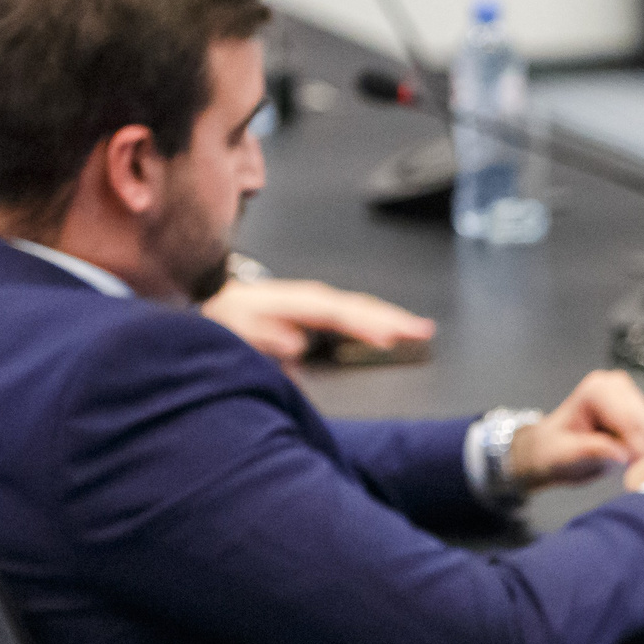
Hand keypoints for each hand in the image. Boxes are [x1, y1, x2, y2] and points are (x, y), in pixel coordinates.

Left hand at [202, 278, 435, 363]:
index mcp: (297, 302)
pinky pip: (357, 315)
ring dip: (393, 318)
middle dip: (394, 319)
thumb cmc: (229, 318)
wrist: (220, 303)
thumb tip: (296, 344)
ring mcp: (322, 303)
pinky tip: (395, 331)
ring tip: (422, 331)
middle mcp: (315, 299)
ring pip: (364, 308)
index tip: (388, 339)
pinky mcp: (324, 313)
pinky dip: (379, 321)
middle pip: (361, 307)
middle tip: (424, 332)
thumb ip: (265, 336)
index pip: (338, 313)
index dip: (364, 325)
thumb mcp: (238, 329)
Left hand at [513, 370, 643, 488]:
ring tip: (636, 472)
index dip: (637, 445)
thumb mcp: (567, 454)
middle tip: (641, 475)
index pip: (628, 418)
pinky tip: (637, 465)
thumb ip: (594, 451)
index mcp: (596, 390)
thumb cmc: (553, 451)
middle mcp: (617, 385)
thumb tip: (624, 456)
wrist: (551, 451)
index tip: (639, 469)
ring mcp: (630, 395)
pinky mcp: (639, 409)